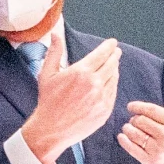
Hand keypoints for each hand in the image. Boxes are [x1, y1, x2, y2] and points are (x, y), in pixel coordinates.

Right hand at [20, 36, 120, 163]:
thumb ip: (54, 52)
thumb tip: (55, 34)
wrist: (51, 129)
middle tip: (116, 52)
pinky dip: (113, 85)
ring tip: (113, 66)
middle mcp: (94, 84)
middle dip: (115, 55)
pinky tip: (110, 82)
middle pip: (112, 64)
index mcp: (81, 72)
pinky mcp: (105, 111)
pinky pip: (113, 93)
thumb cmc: (48, 101)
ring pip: (114, 78)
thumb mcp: (47, 74)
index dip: (109, 46)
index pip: (102, 53)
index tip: (113, 43)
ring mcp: (101, 98)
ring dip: (114, 69)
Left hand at [119, 78, 163, 163]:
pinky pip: (133, 149)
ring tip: (128, 128)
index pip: (151, 110)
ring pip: (135, 134)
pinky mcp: (152, 163)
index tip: (131, 106)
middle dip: (134, 119)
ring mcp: (158, 150)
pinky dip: (125, 142)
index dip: (137, 106)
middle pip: (140, 121)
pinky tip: (122, 137)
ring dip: (128, 129)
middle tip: (134, 120)